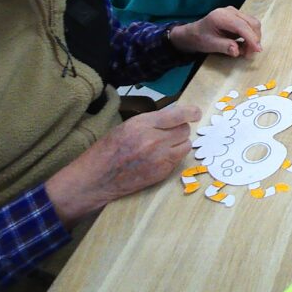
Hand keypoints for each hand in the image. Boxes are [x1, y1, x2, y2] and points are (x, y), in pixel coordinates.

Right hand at [45, 105, 201, 226]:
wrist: (95, 179)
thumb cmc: (107, 150)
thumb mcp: (126, 126)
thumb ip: (151, 121)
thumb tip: (174, 117)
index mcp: (142, 124)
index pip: (177, 115)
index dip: (190, 112)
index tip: (196, 113)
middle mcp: (154, 140)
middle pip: (184, 130)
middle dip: (180, 129)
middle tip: (169, 132)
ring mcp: (159, 158)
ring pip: (186, 144)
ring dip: (179, 143)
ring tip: (165, 145)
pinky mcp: (162, 172)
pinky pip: (179, 159)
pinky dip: (174, 156)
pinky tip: (159, 157)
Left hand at [168, 7, 261, 56]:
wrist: (194, 33)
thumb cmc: (200, 38)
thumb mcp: (210, 45)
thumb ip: (224, 47)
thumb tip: (237, 51)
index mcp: (221, 16)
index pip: (242, 26)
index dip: (251, 38)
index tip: (258, 50)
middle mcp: (230, 11)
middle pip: (252, 23)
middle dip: (254, 39)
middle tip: (248, 54)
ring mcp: (235, 13)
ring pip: (253, 24)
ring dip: (254, 38)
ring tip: (245, 51)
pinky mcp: (238, 17)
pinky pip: (250, 25)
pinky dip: (251, 36)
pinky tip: (244, 45)